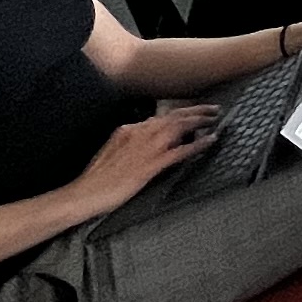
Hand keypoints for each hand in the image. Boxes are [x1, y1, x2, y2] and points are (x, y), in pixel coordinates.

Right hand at [69, 104, 214, 216]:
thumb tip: (145, 140)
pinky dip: (198, 144)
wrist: (85, 193)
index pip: (159, 117)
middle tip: (214, 108)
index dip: (179, 113)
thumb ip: (129, 142)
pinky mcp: (150, 165)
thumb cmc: (97, 177)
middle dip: (195, 110)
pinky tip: (211, 140)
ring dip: (200, 121)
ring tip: (216, 118)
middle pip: (173, 116)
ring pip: (179, 127)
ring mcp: (145, 148)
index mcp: (127, 130)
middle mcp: (138, 133)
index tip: (192, 111)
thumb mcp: (112, 151)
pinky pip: (180, 151)